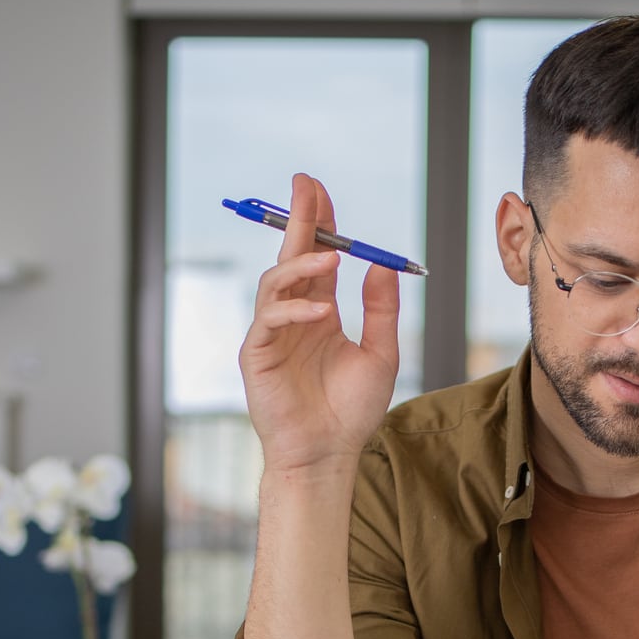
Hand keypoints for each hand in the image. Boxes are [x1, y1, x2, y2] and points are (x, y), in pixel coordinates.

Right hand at [238, 173, 401, 473]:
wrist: (328, 453)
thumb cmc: (351, 411)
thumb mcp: (381, 354)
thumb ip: (381, 310)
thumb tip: (381, 264)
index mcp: (320, 311)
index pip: (317, 256)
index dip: (318, 222)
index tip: (319, 190)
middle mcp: (293, 315)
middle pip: (290, 255)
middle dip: (297, 219)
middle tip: (304, 186)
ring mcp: (272, 333)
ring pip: (275, 282)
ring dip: (301, 263)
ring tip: (331, 257)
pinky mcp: (256, 354)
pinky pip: (268, 319)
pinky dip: (293, 309)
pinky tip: (320, 311)